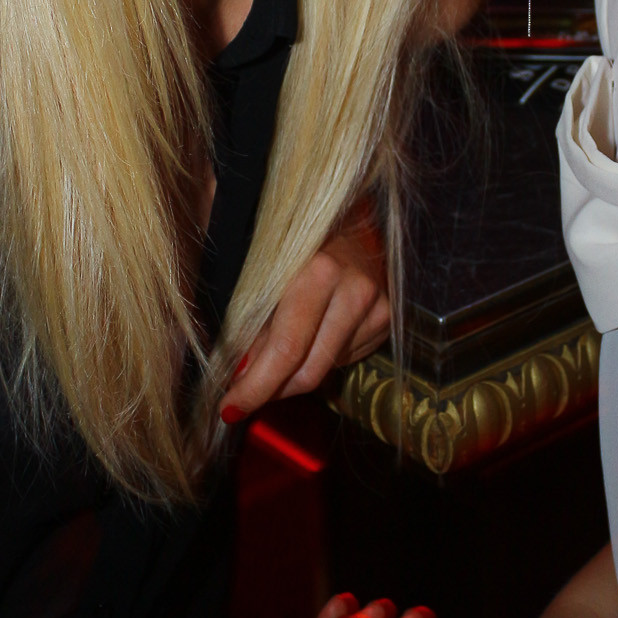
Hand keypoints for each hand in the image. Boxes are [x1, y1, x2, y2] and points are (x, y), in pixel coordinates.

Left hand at [220, 204, 389, 421]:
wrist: (347, 209)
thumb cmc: (290, 231)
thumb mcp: (258, 261)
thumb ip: (246, 313)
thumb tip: (235, 369)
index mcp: (318, 270)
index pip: (285, 350)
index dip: (254, 386)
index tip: (229, 408)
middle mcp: (355, 290)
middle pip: (308, 371)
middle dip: (270, 389)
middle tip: (241, 395)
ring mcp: (378, 306)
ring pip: (326, 369)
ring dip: (292, 372)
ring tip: (271, 352)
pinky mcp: (388, 317)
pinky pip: (344, 358)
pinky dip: (318, 356)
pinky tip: (308, 333)